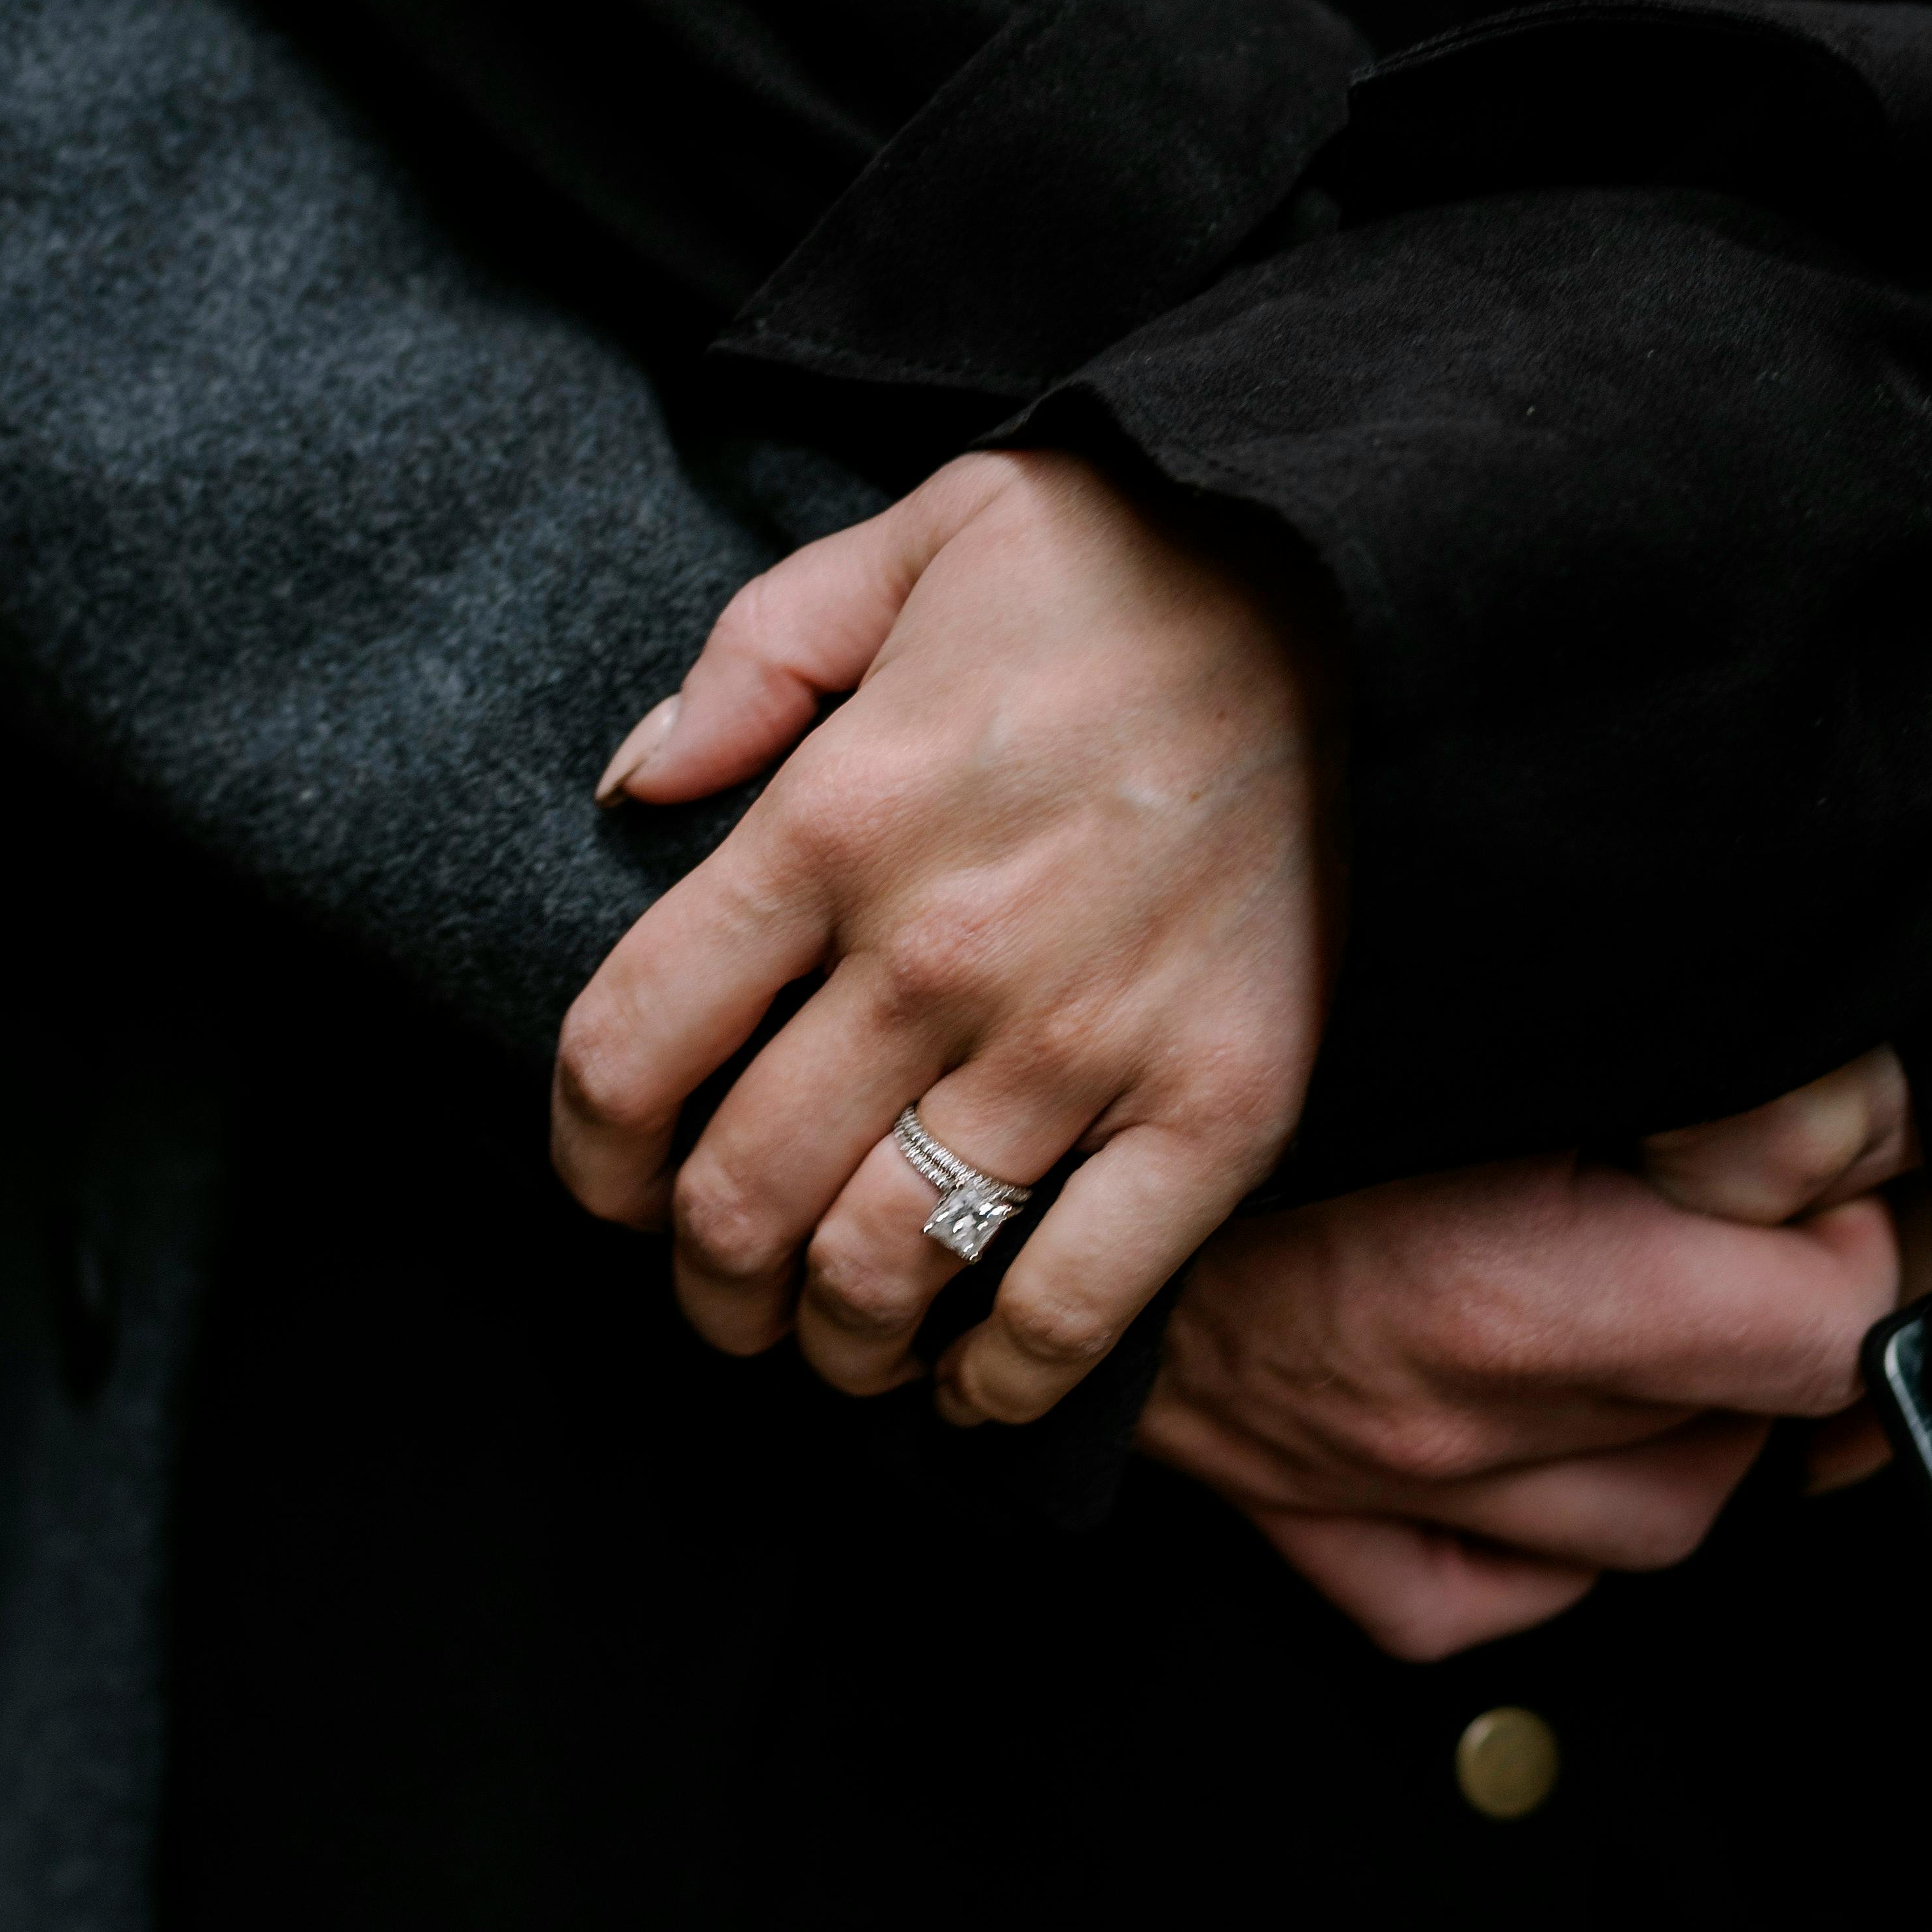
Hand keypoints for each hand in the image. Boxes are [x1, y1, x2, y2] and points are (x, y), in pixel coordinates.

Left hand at [553, 451, 1340, 1421]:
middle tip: (713, 1289)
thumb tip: (632, 788)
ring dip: (826, 1344)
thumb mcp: (904, 542)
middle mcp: (936, 956)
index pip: (628, 1052)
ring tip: (826, 1339)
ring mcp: (1082, 1044)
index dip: (584, 1157)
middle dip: (699, 1280)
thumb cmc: (1112, 565)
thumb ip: (753, 658)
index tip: (604, 1185)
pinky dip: (1001, 1381)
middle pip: (737, 1199)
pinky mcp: (1218, 1104)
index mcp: (831, 824)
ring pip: (882, 1270)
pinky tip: (964, 1389)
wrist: (1347, 585)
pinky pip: (1078, 1300)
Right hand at [1145, 1058, 1918, 1661]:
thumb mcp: (1487, 1018)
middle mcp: (1465, 1426)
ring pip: (1661, 1517)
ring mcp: (1389, 1493)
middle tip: (1791, 1198)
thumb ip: (1696, 1067)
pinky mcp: (1312, 1525)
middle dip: (1802, 1306)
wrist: (1003, 1149)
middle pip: (1761, 1419)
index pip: (1825, 1328)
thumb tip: (1869, 1098)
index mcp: (1521, 1302)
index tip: (1858, 1153)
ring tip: (1702, 1305)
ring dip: (1710, 1420)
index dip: (1872, 1228)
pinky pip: (1490, 1596)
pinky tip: (1570, 1444)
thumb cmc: (1228, 1049)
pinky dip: (1557, 1537)